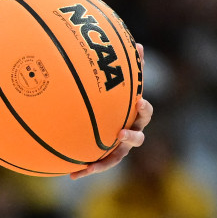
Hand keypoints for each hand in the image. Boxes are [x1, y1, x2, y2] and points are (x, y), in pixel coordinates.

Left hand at [71, 44, 153, 179]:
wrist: (105, 122)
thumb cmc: (115, 99)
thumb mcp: (119, 84)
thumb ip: (127, 68)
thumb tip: (137, 43)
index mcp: (135, 115)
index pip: (145, 111)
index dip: (144, 107)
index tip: (138, 101)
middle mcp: (131, 133)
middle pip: (138, 138)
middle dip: (131, 136)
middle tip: (121, 132)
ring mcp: (119, 149)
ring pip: (117, 158)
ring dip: (106, 161)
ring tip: (93, 165)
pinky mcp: (106, 158)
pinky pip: (97, 165)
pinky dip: (86, 170)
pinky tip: (71, 174)